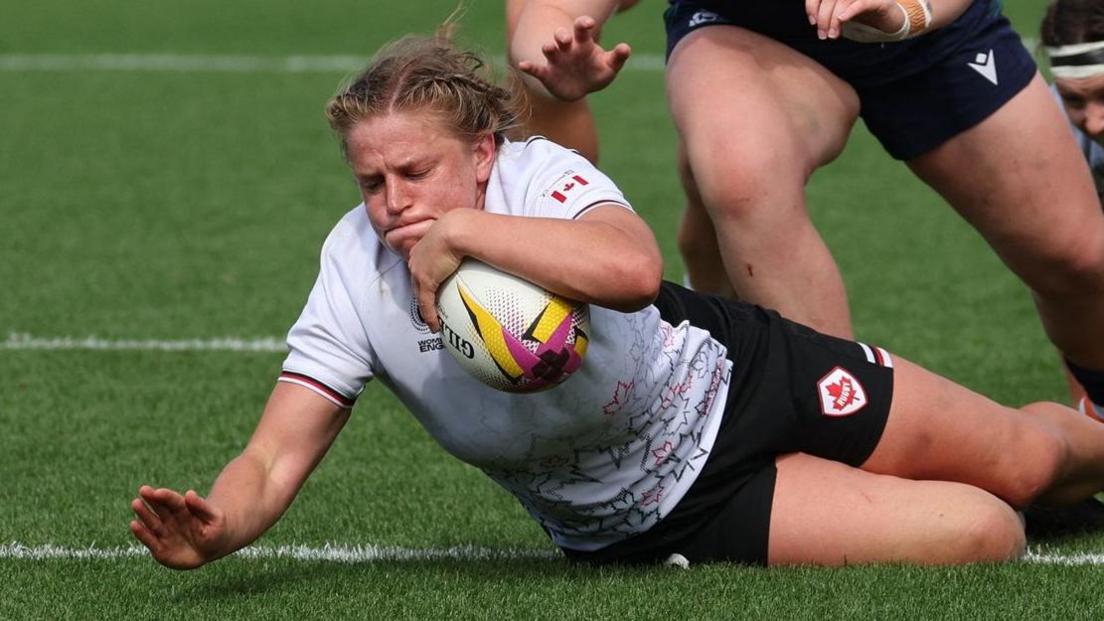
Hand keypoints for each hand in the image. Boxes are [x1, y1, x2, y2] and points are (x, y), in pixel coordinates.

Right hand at [129, 485, 228, 569]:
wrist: (212, 548)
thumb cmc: (215, 529)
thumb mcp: (214, 517)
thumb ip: (201, 506)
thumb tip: (190, 493)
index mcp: (184, 509)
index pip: (173, 500)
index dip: (166, 496)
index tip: (158, 491)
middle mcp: (171, 519)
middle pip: (160, 508)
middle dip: (151, 500)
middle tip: (143, 490)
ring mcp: (165, 533)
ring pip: (153, 522)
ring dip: (144, 514)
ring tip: (136, 503)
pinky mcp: (160, 548)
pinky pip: (150, 540)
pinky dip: (142, 533)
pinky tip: (134, 524)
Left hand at [407, 211, 466, 332]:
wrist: (459, 230)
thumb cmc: (466, 228)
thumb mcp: (463, 235)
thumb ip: (467, 243)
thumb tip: (485, 245)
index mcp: (424, 246)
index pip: (422, 265)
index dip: (425, 276)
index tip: (432, 285)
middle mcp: (417, 258)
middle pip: (417, 281)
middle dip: (421, 294)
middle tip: (429, 306)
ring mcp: (419, 270)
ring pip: (419, 294)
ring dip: (425, 309)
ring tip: (432, 321)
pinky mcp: (425, 281)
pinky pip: (426, 304)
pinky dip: (430, 316)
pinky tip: (435, 326)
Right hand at [516, 15, 630, 100]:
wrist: (580, 89)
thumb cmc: (595, 73)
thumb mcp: (608, 67)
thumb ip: (617, 58)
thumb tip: (626, 47)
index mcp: (583, 44)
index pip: (582, 29)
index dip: (583, 24)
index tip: (588, 24)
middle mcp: (567, 49)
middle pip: (561, 36)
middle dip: (562, 35)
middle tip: (565, 39)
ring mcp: (556, 61)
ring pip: (549, 50)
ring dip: (548, 48)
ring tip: (549, 48)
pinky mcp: (547, 74)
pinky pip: (537, 69)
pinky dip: (529, 67)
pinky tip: (523, 65)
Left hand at [806, 0, 904, 39]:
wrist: (889, 17)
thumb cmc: (862, 12)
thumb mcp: (842, 11)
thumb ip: (829, 12)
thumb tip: (815, 21)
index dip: (812, 5)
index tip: (812, 22)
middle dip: (823, 18)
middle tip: (822, 35)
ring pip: (843, 1)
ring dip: (834, 19)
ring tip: (832, 35)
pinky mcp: (879, 0)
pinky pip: (862, 3)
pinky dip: (850, 11)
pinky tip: (842, 19)